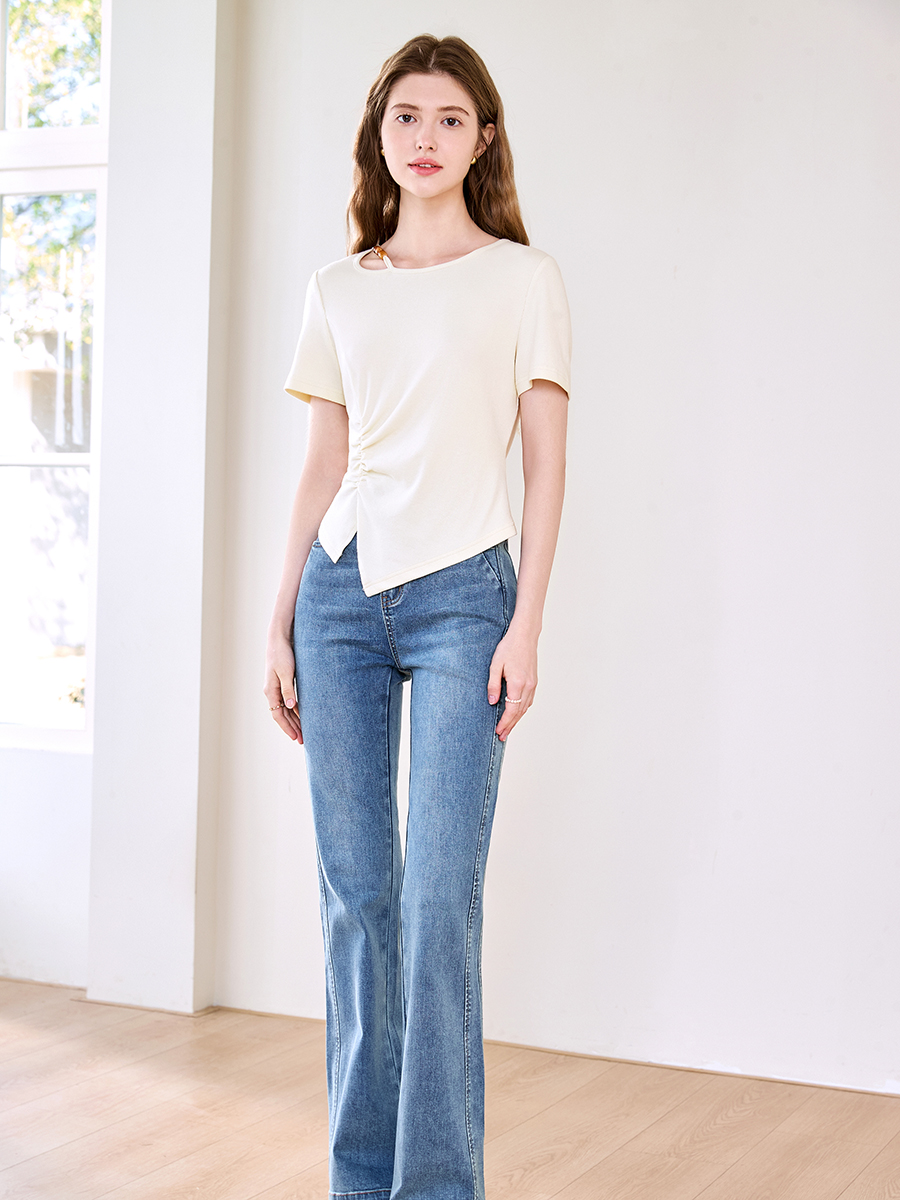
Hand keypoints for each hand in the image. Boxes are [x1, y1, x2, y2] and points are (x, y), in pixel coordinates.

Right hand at [264, 634, 302, 742]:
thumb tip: (291, 707)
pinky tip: (303, 716)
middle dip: (292, 728)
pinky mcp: (284, 682)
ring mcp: (277, 687)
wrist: (279, 639)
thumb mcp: (286, 672)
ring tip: (304, 732)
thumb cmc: (282, 653)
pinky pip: (289, 701)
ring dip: (294, 721)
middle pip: (282, 715)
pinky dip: (295, 710)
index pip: (278, 715)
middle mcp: (272, 691)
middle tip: (303, 740)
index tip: (296, 737)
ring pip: (285, 710)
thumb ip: (288, 690)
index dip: (287, 727)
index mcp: (270, 690)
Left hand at [487, 625, 537, 741]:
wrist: (525, 636)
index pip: (511, 709)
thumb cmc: (508, 647)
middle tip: (502, 736)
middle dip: (510, 725)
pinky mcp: (534, 681)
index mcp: (517, 683)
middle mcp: (527, 686)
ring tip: (508, 729)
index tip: (498, 731)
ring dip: (517, 720)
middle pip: (519, 712)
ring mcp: (532, 684)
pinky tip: (516, 714)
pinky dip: (522, 710)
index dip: (505, 722)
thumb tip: (492, 702)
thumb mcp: (495, 665)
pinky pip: (529, 700)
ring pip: (525, 707)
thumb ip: (493, 685)